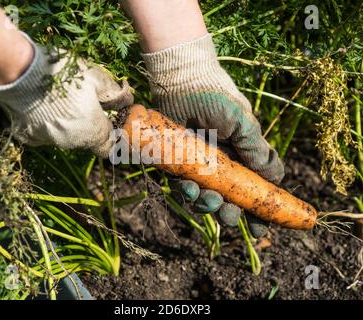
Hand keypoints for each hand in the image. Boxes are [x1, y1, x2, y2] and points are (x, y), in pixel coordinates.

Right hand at [0, 32, 132, 157]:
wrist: (16, 71)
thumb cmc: (63, 74)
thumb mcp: (96, 78)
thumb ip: (114, 94)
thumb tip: (127, 101)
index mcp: (92, 131)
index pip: (109, 147)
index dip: (112, 138)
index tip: (111, 126)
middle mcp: (72, 142)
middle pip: (87, 139)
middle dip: (90, 125)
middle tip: (86, 103)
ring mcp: (48, 141)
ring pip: (66, 136)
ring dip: (69, 123)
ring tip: (62, 99)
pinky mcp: (27, 135)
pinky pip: (43, 133)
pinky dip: (47, 123)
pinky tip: (42, 104)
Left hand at [142, 34, 283, 236]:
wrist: (181, 81)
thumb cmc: (215, 98)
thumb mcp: (242, 122)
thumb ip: (256, 149)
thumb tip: (276, 178)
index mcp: (242, 157)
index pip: (254, 190)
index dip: (258, 213)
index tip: (262, 231)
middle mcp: (222, 164)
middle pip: (228, 200)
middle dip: (230, 213)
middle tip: (229, 214)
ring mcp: (199, 165)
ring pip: (205, 197)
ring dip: (207, 205)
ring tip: (207, 198)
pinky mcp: (177, 163)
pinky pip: (182, 186)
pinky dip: (186, 192)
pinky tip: (188, 187)